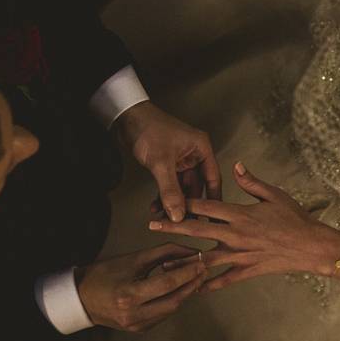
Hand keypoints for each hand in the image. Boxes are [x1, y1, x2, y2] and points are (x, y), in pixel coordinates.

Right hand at [77, 243, 206, 331]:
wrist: (82, 298)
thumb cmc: (106, 273)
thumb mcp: (133, 259)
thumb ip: (164, 253)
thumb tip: (192, 252)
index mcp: (129, 295)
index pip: (167, 284)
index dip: (187, 272)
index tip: (202, 261)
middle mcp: (133, 314)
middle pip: (174, 301)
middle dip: (191, 284)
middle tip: (203, 270)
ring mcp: (137, 325)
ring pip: (171, 309)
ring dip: (185, 293)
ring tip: (194, 277)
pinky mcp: (139, 329)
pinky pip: (163, 314)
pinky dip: (173, 300)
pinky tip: (179, 289)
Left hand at [114, 101, 220, 221]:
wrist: (126, 118)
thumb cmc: (148, 128)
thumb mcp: (161, 162)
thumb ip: (170, 190)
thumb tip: (177, 214)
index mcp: (201, 149)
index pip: (213, 179)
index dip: (213, 199)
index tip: (212, 217)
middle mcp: (194, 154)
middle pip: (197, 186)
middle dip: (188, 205)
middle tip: (184, 222)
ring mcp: (180, 160)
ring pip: (182, 188)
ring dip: (174, 202)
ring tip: (167, 218)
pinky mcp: (167, 164)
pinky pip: (170, 185)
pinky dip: (164, 196)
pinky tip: (156, 207)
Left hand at [150, 162, 339, 291]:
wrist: (312, 246)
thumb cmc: (295, 218)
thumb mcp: (274, 194)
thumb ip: (251, 182)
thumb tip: (236, 165)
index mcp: (240, 214)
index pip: (206, 206)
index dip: (184, 202)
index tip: (166, 199)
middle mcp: (235, 235)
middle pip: (197, 231)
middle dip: (172, 228)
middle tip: (151, 226)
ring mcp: (240, 255)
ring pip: (205, 260)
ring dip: (183, 262)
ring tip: (163, 265)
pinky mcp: (247, 271)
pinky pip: (224, 280)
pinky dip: (209, 285)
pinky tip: (194, 289)